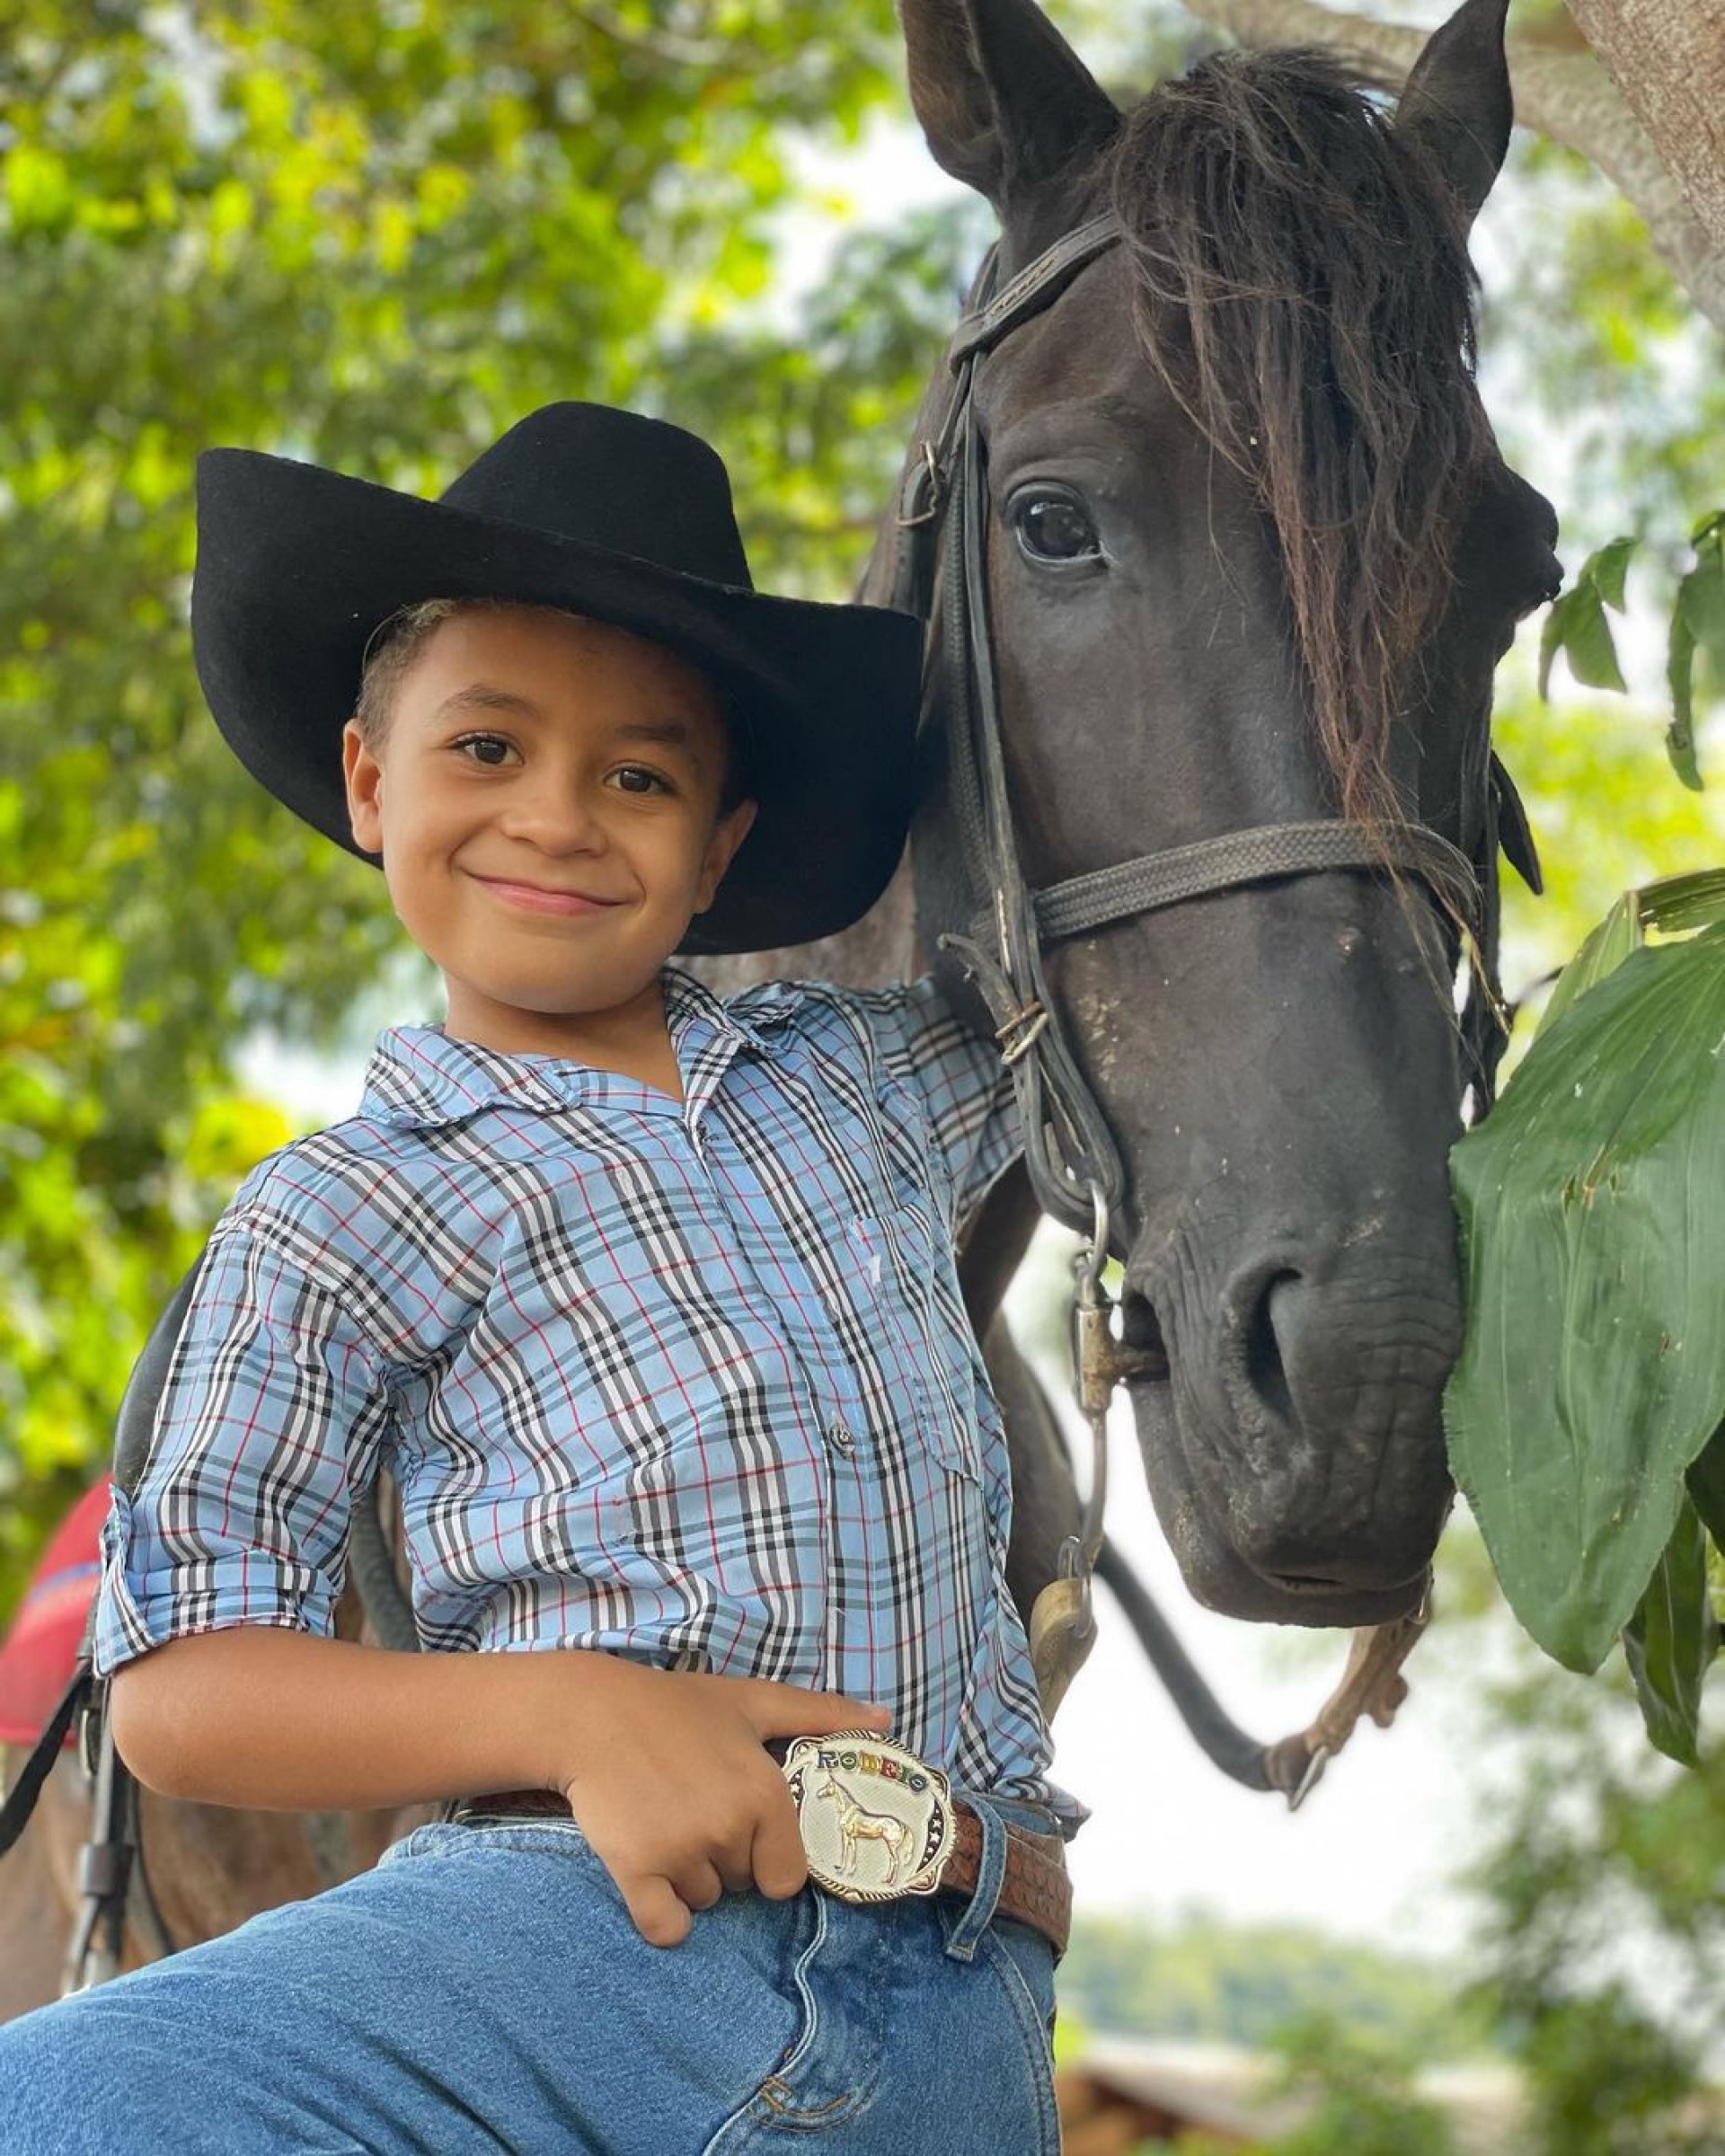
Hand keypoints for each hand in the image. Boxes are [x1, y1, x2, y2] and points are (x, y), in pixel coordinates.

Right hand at [547, 1657, 890, 1947]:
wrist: (591, 1715)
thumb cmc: (677, 1706)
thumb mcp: (753, 1701)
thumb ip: (820, 1715)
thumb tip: (885, 1720)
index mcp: (765, 1792)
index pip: (788, 1876)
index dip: (767, 1856)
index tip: (741, 1826)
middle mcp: (730, 1826)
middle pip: (744, 1886)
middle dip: (726, 1860)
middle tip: (694, 1810)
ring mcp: (683, 1851)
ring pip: (705, 1902)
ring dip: (689, 1878)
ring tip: (665, 1823)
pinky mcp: (637, 1869)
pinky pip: (667, 1928)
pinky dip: (661, 1914)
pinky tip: (649, 1874)